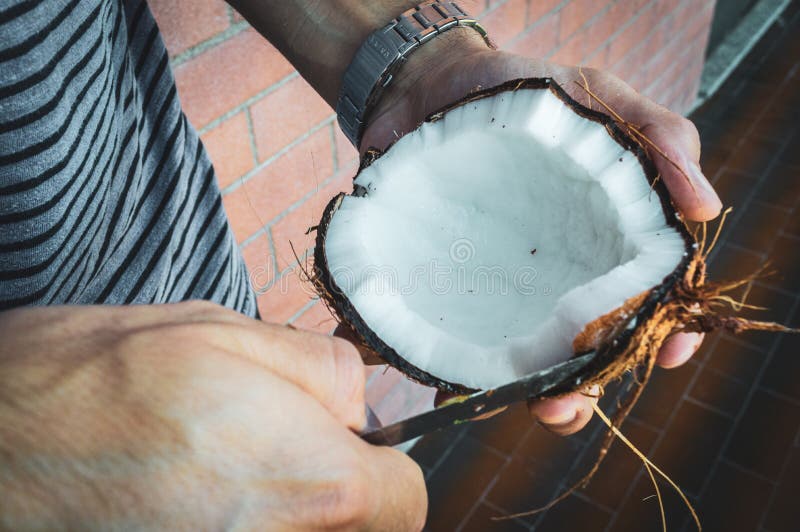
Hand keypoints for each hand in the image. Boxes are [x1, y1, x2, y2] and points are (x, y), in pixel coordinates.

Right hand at [0, 302, 425, 529]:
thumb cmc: (86, 383)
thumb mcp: (221, 333)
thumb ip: (318, 368)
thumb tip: (356, 401)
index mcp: (312, 482)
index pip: (405, 502)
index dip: (384, 469)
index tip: (351, 452)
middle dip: (333, 494)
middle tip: (274, 452)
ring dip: (283, 513)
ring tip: (218, 474)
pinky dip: (235, 527)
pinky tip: (185, 502)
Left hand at [362, 30, 721, 435]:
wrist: (427, 84)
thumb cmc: (523, 89)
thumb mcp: (596, 98)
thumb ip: (656, 139)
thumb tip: (706, 210)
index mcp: (600, 242)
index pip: (644, 299)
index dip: (661, 331)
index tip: (667, 351)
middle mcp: (554, 276)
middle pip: (581, 347)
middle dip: (582, 386)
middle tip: (564, 401)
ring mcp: (499, 288)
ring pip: (522, 359)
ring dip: (522, 393)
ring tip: (512, 403)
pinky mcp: (446, 289)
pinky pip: (450, 340)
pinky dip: (448, 369)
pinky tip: (441, 386)